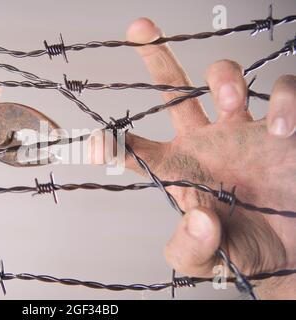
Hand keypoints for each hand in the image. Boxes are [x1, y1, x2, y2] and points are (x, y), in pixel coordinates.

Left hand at [89, 18, 295, 298]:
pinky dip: (285, 101)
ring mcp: (245, 130)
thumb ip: (190, 247)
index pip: (138, 151)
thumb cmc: (243, 252)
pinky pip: (285, 93)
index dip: (115, 145)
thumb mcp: (207, 259)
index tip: (94, 143)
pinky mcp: (284, 128)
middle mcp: (208, 142)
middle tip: (139, 29)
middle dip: (157, 58)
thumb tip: (199, 218)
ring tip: (230, 102)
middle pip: (176, 93)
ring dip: (223, 77)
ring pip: (224, 79)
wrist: (291, 252)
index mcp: (180, 171)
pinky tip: (279, 127)